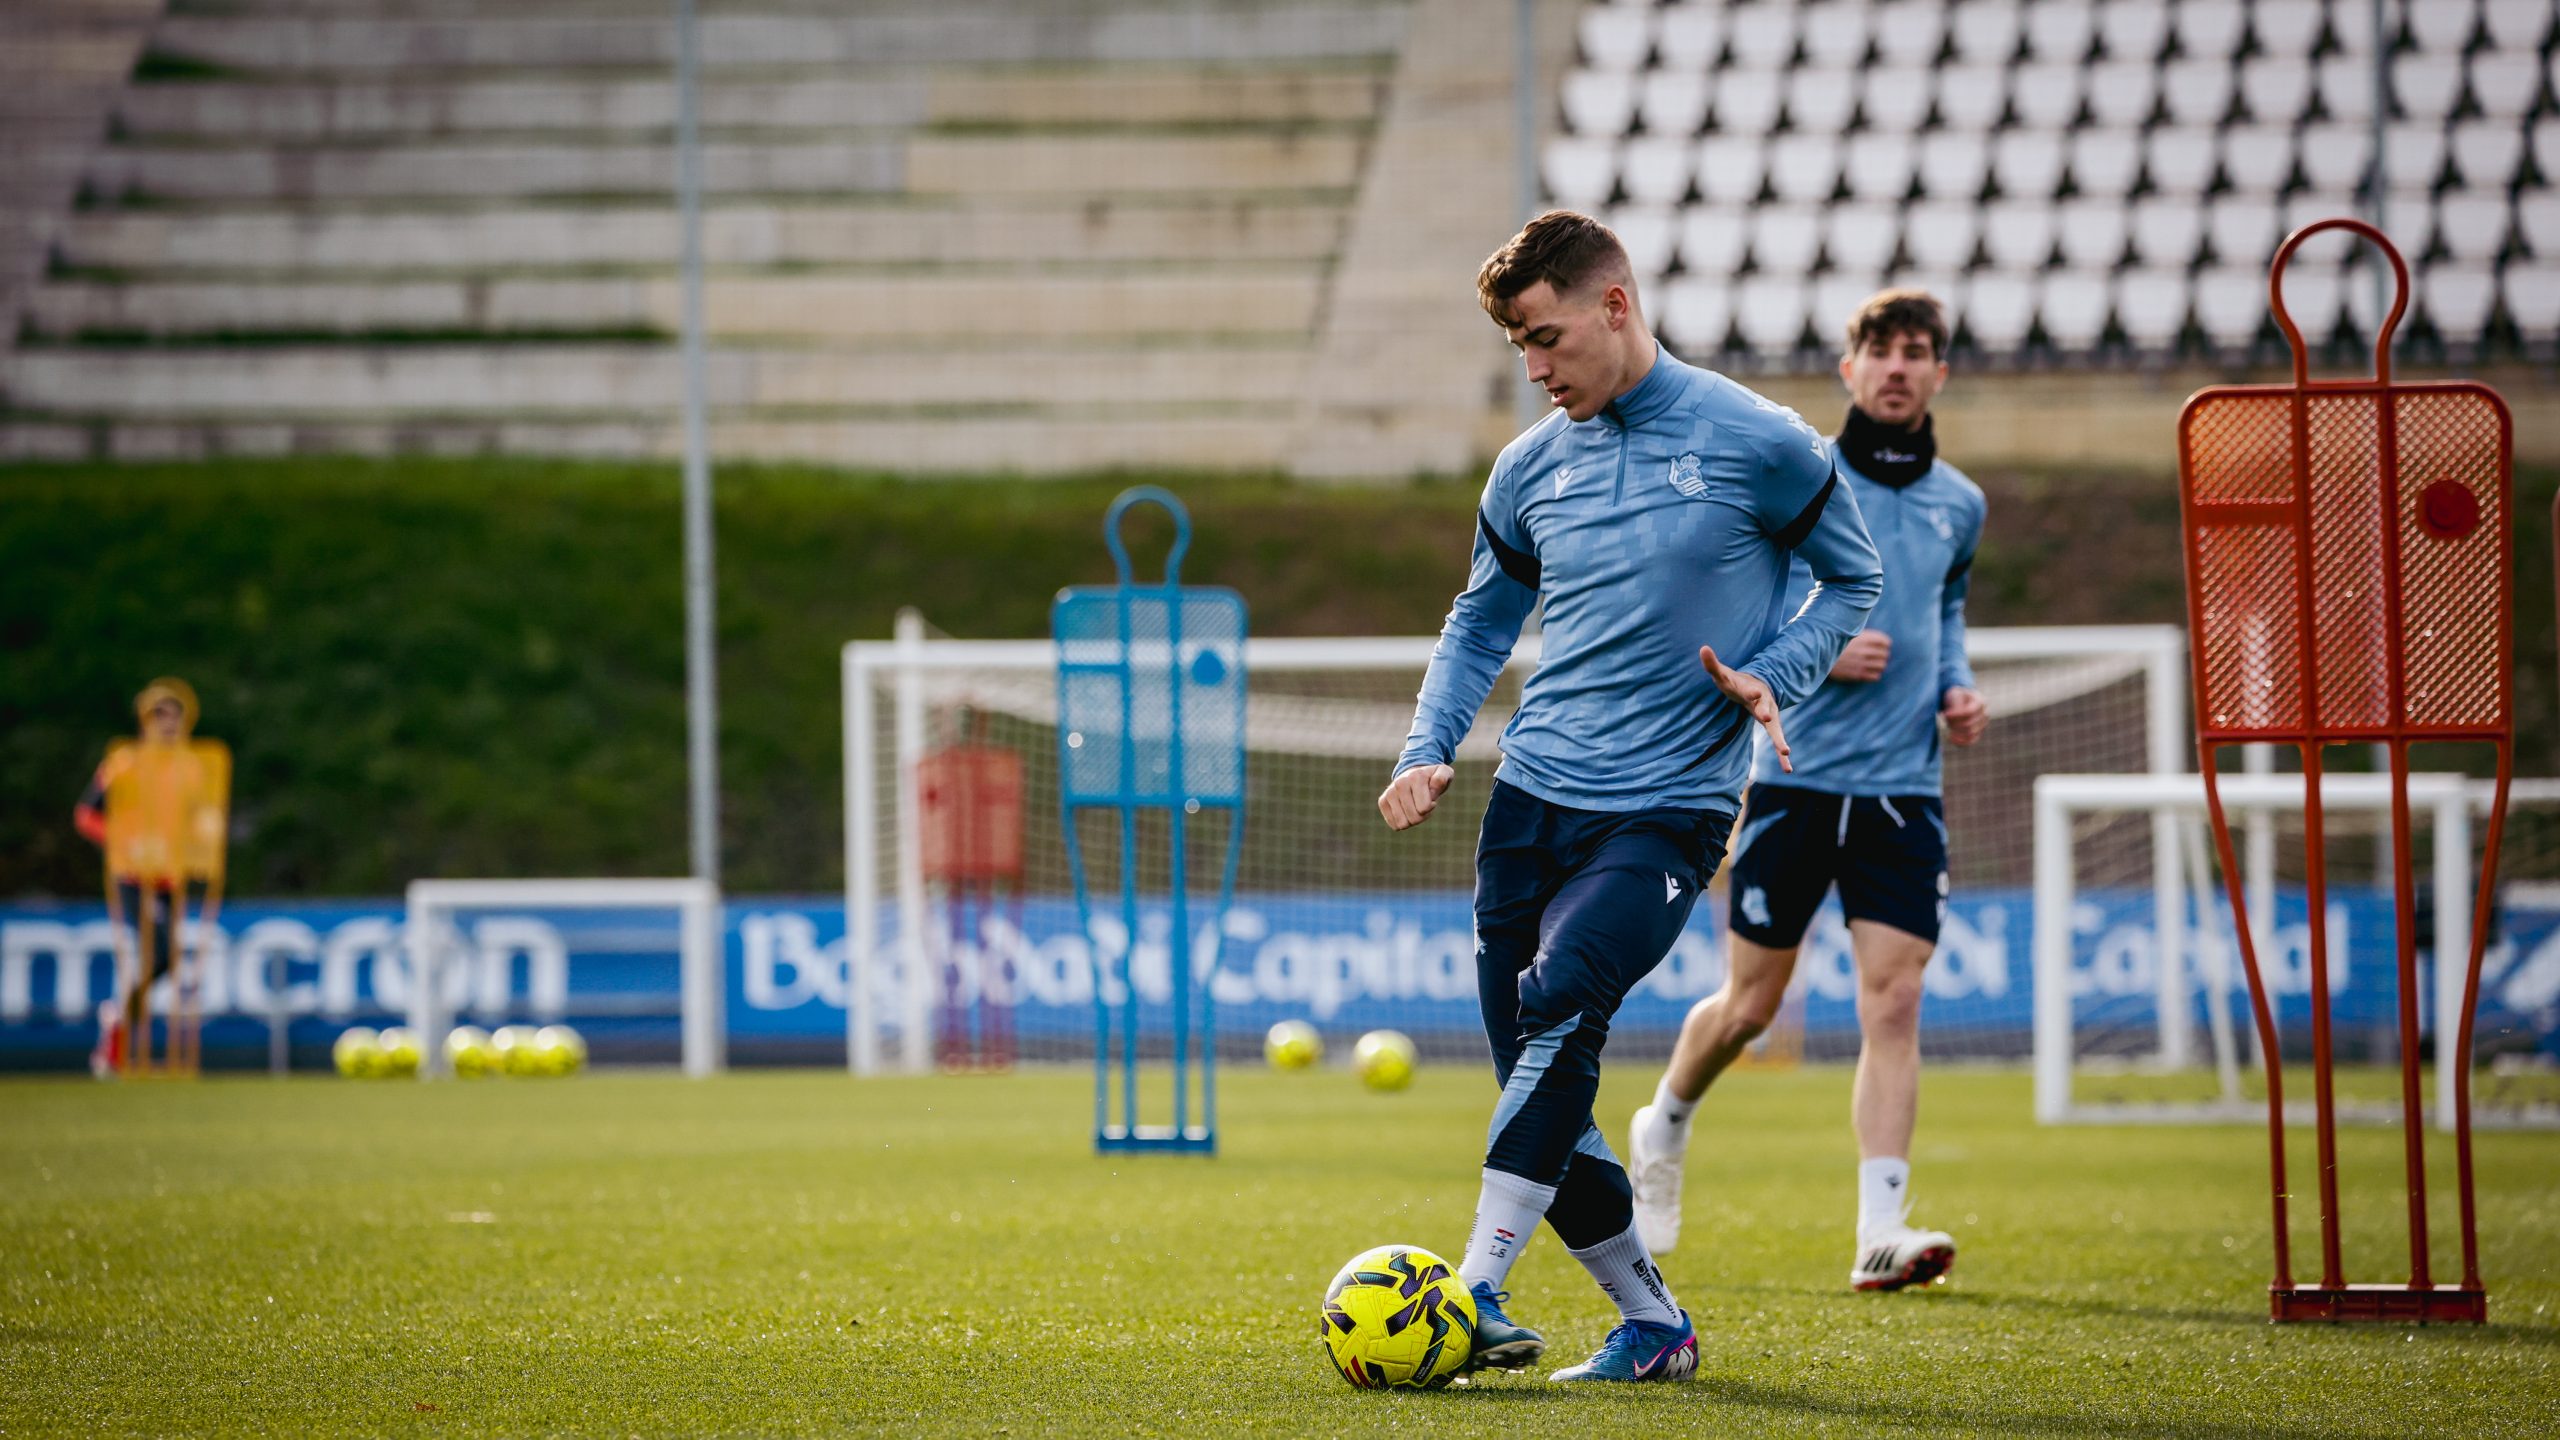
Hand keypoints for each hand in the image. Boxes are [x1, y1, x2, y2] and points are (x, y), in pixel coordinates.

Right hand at [1378, 764, 1453, 830]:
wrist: (1414, 774)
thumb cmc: (1432, 777)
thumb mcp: (1444, 773)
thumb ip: (1443, 777)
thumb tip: (1434, 785)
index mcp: (1416, 777)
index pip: (1424, 808)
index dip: (1431, 807)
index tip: (1431, 798)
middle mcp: (1400, 783)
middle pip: (1414, 818)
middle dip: (1422, 816)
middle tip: (1423, 804)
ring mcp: (1389, 793)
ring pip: (1402, 824)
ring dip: (1412, 820)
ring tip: (1415, 807)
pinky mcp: (1382, 801)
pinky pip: (1394, 825)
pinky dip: (1403, 822)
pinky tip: (1406, 811)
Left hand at [1700, 644, 1789, 773]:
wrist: (1755, 688)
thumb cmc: (1736, 683)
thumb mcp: (1723, 674)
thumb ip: (1712, 664)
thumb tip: (1702, 648)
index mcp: (1753, 690)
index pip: (1752, 690)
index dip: (1752, 691)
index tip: (1754, 693)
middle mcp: (1765, 703)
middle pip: (1766, 708)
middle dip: (1767, 712)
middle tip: (1768, 717)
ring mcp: (1770, 715)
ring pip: (1776, 728)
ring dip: (1780, 740)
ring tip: (1786, 752)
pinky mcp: (1771, 726)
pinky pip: (1777, 741)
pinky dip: (1782, 755)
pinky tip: (1788, 769)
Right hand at [1829, 629, 1890, 681]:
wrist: (1819, 654)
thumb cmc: (1834, 642)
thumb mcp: (1849, 633)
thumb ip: (1864, 636)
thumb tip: (1878, 640)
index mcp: (1865, 638)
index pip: (1886, 641)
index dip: (1884, 644)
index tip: (1880, 646)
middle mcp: (1865, 650)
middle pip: (1885, 654)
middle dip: (1882, 654)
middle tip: (1876, 656)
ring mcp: (1862, 663)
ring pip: (1882, 666)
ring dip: (1879, 665)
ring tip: (1873, 664)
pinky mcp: (1857, 674)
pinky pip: (1875, 676)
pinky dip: (1874, 674)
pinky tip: (1868, 672)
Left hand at [1941, 686, 1987, 746]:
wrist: (1959, 700)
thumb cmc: (1956, 696)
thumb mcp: (1954, 695)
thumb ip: (1956, 705)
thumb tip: (1956, 715)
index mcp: (1980, 702)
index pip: (1969, 712)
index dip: (1956, 715)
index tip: (1945, 713)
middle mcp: (1985, 714)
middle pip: (1969, 724)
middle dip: (1954, 722)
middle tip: (1945, 716)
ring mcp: (1982, 724)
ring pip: (1970, 733)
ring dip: (1956, 730)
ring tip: (1948, 723)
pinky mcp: (1977, 733)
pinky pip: (1971, 741)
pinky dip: (1961, 742)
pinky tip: (1951, 739)